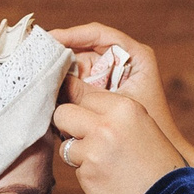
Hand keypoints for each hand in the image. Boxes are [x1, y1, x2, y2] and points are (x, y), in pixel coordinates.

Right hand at [51, 22, 185, 152]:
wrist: (156, 159)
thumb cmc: (149, 127)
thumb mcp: (114, 104)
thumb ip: (86, 92)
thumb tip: (54, 81)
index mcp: (135, 55)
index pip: (98, 34)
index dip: (72, 34)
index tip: (49, 38)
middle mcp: (122, 61)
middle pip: (84, 51)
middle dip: (61, 58)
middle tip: (37, 62)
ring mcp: (111, 76)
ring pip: (77, 70)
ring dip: (61, 77)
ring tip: (41, 79)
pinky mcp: (101, 93)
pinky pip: (78, 86)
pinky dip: (66, 91)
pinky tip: (52, 96)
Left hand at [53, 90, 188, 193]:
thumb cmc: (159, 165)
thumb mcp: (143, 126)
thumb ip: (114, 114)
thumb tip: (78, 104)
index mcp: (125, 108)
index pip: (85, 95)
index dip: (82, 108)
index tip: (84, 116)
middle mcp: (107, 125)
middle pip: (63, 113)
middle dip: (67, 125)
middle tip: (81, 138)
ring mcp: (95, 151)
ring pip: (66, 145)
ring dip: (78, 155)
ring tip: (105, 164)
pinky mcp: (87, 175)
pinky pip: (76, 170)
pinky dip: (89, 176)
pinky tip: (110, 181)